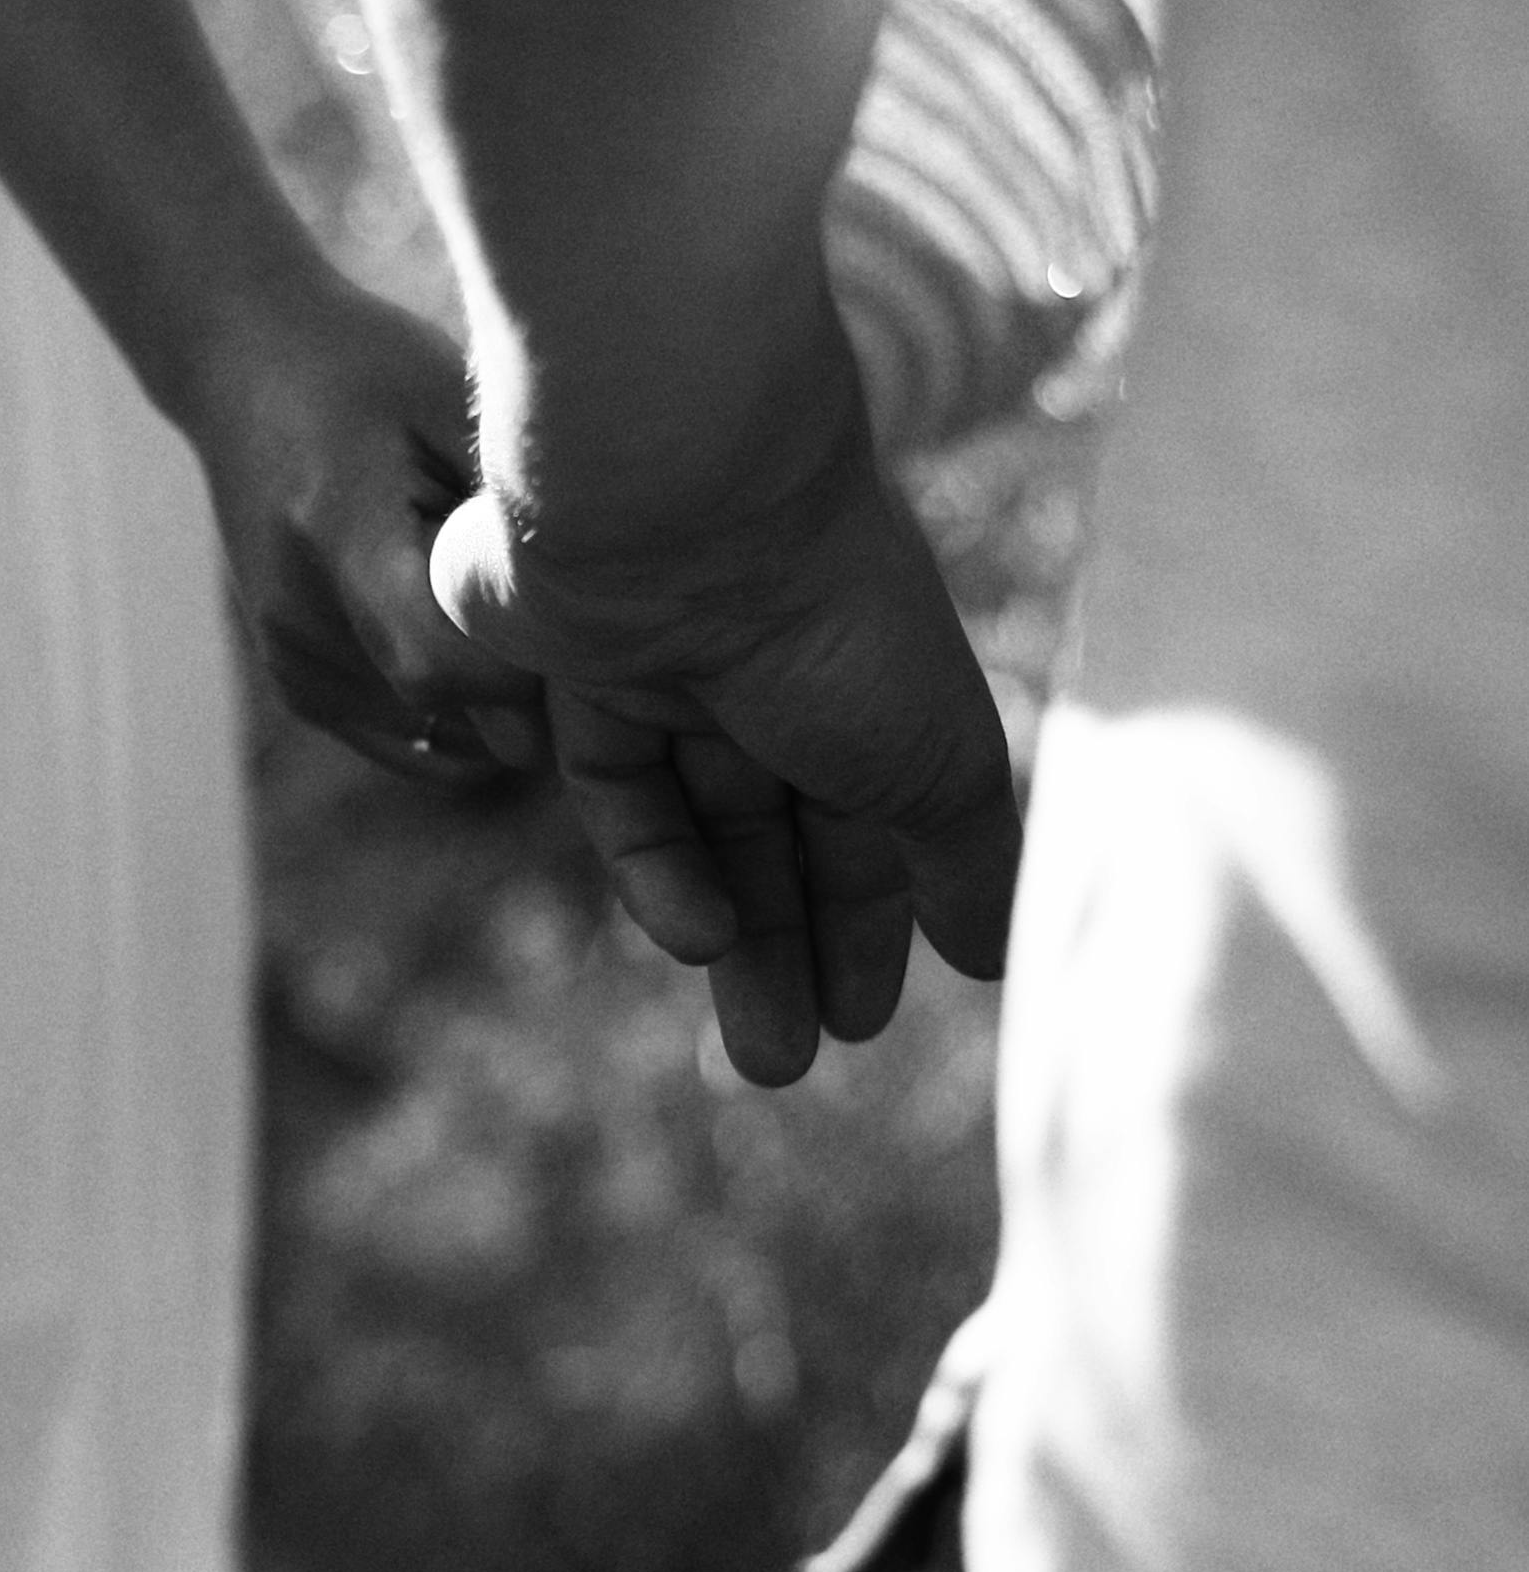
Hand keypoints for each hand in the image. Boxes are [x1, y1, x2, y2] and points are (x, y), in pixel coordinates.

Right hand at [189, 284, 546, 781]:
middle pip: (461, 716)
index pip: (449, 668)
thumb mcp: (456, 407)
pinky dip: (460, 708)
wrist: (246, 367)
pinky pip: (410, 740)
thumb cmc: (374, 371)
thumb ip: (514, 517)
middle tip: (566, 610)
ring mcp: (293, 663)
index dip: (534, 664)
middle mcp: (302, 622)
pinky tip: (474, 635)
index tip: (580, 610)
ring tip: (502, 603)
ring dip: (498, 697)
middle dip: (535, 689)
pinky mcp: (297, 684)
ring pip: (447, 739)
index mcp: (340, 536)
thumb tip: (602, 623)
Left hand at [430, 378, 1019, 1080]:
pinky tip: (695, 935)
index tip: (863, 1019)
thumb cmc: (837, 624)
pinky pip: (614, 787)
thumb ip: (968, 860)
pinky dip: (655, 868)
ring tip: (760, 1050)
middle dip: (787, 955)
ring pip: (694, 826)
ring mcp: (671, 665)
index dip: (866, 925)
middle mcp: (773, 675)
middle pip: (774, 840)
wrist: (683, 504)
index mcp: (870, 684)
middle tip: (784, 1068)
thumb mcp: (938, 761)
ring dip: (724, 939)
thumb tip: (999, 958)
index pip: (871, 826)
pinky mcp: (573, 661)